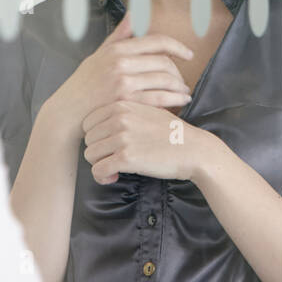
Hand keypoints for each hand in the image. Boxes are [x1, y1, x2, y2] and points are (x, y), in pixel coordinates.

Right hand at [46, 12, 193, 141]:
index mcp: (118, 49)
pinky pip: (159, 99)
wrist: (68, 110)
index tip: (188, 54)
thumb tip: (134, 13)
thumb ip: (119, 35)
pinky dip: (174, 101)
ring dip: (180, 88)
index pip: (157, 42)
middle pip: (164, 62)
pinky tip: (179, 103)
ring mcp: (123, 83)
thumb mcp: (98, 54)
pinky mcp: (126, 102)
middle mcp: (121, 63)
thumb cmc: (84, 82)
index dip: (178, 47)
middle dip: (179, 72)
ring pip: (164, 81)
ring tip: (184, 93)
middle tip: (184, 81)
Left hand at [82, 100, 208, 184]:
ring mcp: (122, 138)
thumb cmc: (171, 133)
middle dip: (98, 152)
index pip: (88, 122)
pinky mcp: (127, 158)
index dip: (96, 137)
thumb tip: (101, 125)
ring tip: (114, 169)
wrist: (193, 149)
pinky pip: (98, 170)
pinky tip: (114, 177)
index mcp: (122, 105)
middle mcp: (119, 118)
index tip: (108, 146)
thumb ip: (124, 113)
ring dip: (100, 165)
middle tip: (112, 159)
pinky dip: (103, 177)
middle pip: (88, 139)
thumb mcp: (147, 110)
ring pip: (90, 155)